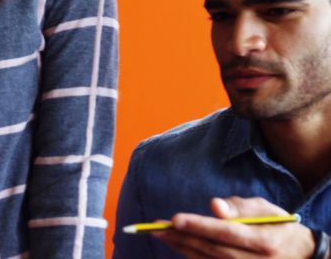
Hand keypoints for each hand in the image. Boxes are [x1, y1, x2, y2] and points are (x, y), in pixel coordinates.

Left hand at [154, 196, 315, 257]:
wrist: (302, 256)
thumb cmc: (278, 226)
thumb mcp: (265, 209)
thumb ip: (239, 207)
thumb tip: (214, 205)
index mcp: (265, 240)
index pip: (227, 233)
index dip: (200, 226)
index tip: (175, 219)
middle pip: (213, 250)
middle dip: (183, 238)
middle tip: (156, 227)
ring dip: (182, 248)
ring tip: (161, 233)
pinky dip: (193, 257)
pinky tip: (177, 246)